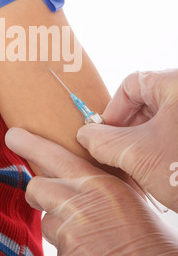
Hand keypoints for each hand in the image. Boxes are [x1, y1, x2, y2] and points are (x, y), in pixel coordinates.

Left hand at [5, 127, 177, 255]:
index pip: (54, 157)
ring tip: (90, 240)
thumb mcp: (130, 201)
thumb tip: (80, 179)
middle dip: (40, 194)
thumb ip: (100, 187)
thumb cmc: (150, 240)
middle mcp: (78, 206)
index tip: (13, 136)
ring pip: (48, 225)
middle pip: (37, 188)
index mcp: (98, 186)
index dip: (30, 144)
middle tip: (51, 200)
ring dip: (61, 231)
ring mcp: (68, 236)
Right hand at [77, 70, 177, 211]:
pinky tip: (158, 172)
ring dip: (144, 143)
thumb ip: (104, 141)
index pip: (132, 84)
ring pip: (163, 121)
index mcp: (177, 84)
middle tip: (118, 154)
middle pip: (148, 102)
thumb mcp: (138, 154)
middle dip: (128, 130)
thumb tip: (86, 135)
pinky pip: (176, 134)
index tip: (104, 134)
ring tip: (138, 168)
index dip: (113, 109)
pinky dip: (162, 150)